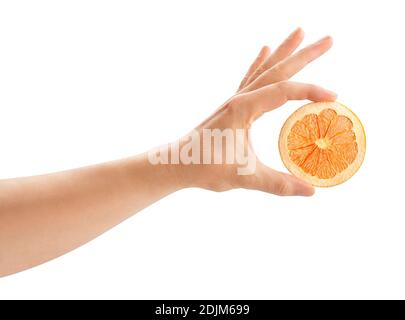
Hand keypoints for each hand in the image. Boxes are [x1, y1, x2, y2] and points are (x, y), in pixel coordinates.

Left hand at [174, 28, 335, 195]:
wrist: (177, 163)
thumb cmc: (204, 167)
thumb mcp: (244, 177)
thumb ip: (278, 183)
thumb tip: (311, 191)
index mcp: (242, 109)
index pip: (283, 92)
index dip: (309, 92)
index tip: (333, 98)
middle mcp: (239, 99)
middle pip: (277, 70)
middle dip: (303, 54)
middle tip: (328, 40)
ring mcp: (235, 100)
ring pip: (264, 70)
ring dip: (284, 52)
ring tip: (300, 33)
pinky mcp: (232, 107)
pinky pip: (250, 79)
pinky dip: (259, 64)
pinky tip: (264, 50)